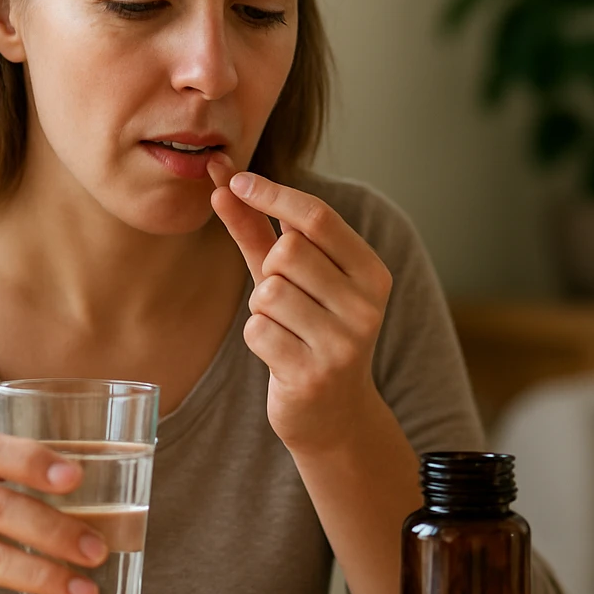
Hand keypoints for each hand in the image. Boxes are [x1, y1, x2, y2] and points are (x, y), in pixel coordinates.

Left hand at [208, 154, 393, 451]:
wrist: (332, 414)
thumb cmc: (308, 331)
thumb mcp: (290, 277)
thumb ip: (258, 230)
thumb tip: (222, 181)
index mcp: (371, 273)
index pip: (318, 216)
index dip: (272, 193)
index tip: (236, 179)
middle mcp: (366, 306)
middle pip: (289, 252)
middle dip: (270, 269)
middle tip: (285, 297)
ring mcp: (344, 343)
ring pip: (268, 292)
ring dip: (262, 308)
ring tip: (285, 328)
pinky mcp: (314, 374)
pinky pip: (257, 329)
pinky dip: (256, 336)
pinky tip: (279, 352)